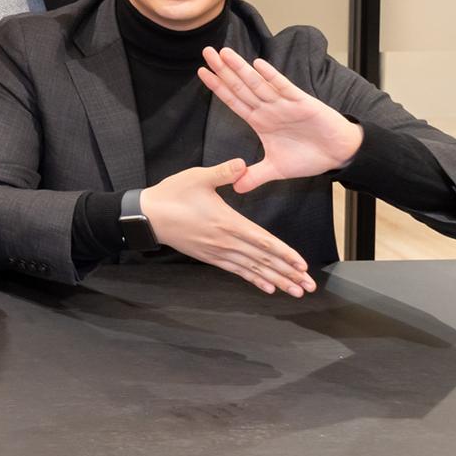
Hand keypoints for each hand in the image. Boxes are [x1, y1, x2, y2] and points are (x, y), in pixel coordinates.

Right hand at [139, 160, 315, 296]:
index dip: (285, 254)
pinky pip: (236, 271)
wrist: (148, 215)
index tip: (302, 265)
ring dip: (276, 281)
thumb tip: (242, 164)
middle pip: (263, 260)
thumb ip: (223, 172)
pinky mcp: (209, 256)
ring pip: (253, 269)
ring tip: (295, 290)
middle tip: (308, 286)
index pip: (263, 241)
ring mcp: (217, 251)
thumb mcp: (197, 177)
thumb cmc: (172, 195)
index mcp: (228, 222)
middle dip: (288, 274)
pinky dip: (253, 279)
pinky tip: (267, 287)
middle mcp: (226, 241)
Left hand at [200, 47, 363, 192]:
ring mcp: (284, 104)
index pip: (234, 100)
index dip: (217, 87)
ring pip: (258, 84)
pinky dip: (272, 77)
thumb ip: (255, 176)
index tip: (201, 72)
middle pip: (240, 87)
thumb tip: (235, 188)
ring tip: (224, 53)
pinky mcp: (303, 104)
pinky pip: (285, 88)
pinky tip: (258, 65)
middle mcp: (269, 109)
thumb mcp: (277, 169)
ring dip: (241, 69)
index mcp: (260, 121)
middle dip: (223, 70)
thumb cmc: (310, 157)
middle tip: (206, 52)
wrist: (339, 154)